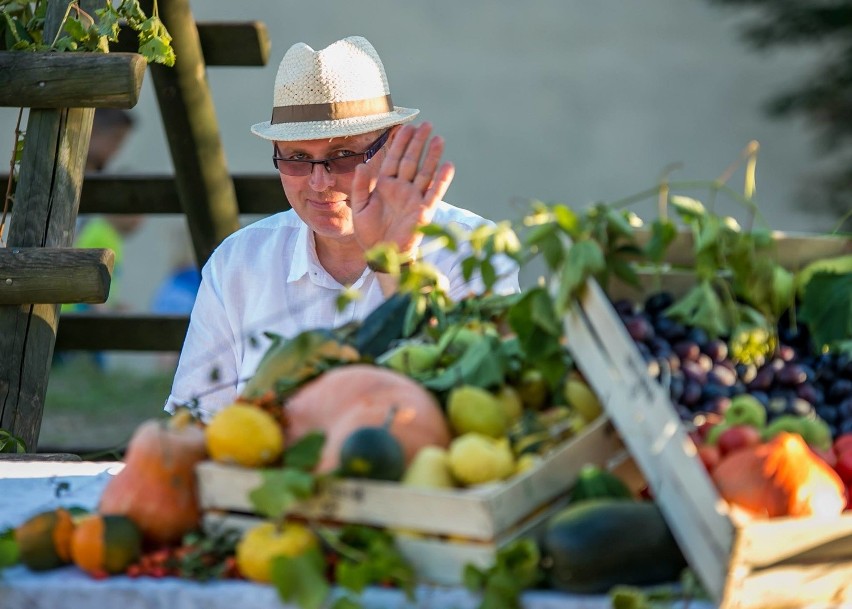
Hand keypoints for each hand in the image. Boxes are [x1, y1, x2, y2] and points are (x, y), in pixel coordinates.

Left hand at [350, 122, 454, 258]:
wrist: (381, 255)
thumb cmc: (369, 233)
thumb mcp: (359, 207)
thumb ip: (361, 186)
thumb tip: (362, 164)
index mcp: (385, 185)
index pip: (394, 159)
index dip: (399, 143)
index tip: (405, 127)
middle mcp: (402, 188)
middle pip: (412, 160)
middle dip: (418, 142)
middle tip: (426, 124)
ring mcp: (414, 198)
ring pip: (425, 172)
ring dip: (432, 156)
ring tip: (439, 139)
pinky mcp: (424, 211)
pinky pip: (435, 192)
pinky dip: (442, 179)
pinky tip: (448, 165)